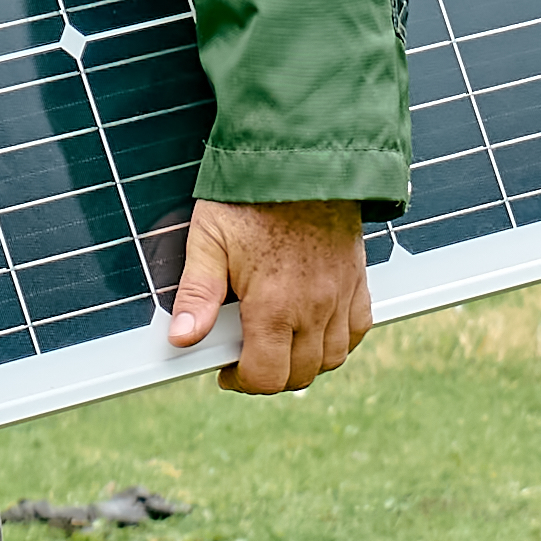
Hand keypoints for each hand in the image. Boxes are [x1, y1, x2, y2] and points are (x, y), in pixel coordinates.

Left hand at [163, 198, 372, 394]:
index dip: (241, 381)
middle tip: (248, 356)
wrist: (302, 159)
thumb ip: (197, 295)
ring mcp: (340, 295)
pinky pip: (358, 329)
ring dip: (304, 362)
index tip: (227, 370)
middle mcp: (314, 307)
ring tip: (279, 343)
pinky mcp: (357, 279)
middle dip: (270, 375)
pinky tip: (316, 329)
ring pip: (331, 358)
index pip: (266, 376)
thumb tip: (182, 339)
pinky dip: (338, 340)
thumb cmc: (251, 196)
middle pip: (299, 375)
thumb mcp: (209, 239)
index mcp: (274, 304)